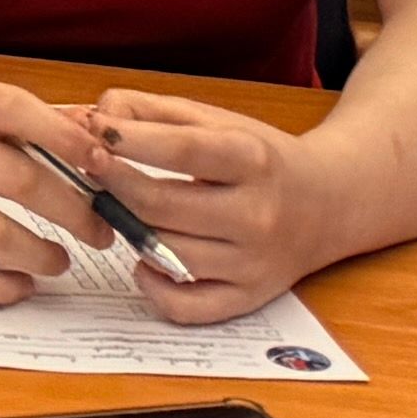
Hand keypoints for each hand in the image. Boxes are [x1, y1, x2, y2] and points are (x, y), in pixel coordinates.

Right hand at [0, 81, 99, 304]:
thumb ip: (18, 121)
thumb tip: (92, 136)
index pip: (15, 109)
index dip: (67, 138)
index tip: (105, 165)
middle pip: (19, 180)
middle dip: (74, 211)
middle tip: (100, 231)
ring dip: (41, 254)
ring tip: (60, 261)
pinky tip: (20, 285)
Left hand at [83, 89, 335, 316]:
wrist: (329, 202)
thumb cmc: (260, 156)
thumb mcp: (214, 119)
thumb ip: (150, 110)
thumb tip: (91, 117)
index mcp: (252, 160)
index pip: (181, 151)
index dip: (127, 140)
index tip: (89, 130)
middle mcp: (257, 215)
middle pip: (162, 205)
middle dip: (113, 182)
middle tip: (87, 165)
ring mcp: (253, 263)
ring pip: (167, 253)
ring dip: (128, 227)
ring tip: (116, 204)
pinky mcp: (249, 298)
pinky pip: (189, 307)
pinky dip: (154, 287)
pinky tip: (142, 258)